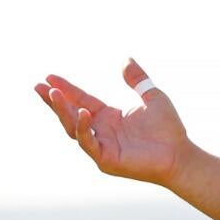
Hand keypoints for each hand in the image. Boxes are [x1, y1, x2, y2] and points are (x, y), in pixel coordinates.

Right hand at [35, 59, 193, 187]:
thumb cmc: (168, 130)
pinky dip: (82, 128)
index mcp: (108, 117)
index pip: (81, 99)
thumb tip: (126, 59)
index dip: (66, 89)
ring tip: (53, 94)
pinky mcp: (105, 159)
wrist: (180, 155)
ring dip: (63, 111)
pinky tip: (82, 112)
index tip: (49, 76)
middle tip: (39, 86)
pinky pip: (88, 142)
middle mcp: (100, 130)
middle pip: (70, 113)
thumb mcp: (153, 97)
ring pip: (73, 127)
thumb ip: (138, 80)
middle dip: (54, 100)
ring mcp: (100, 146)